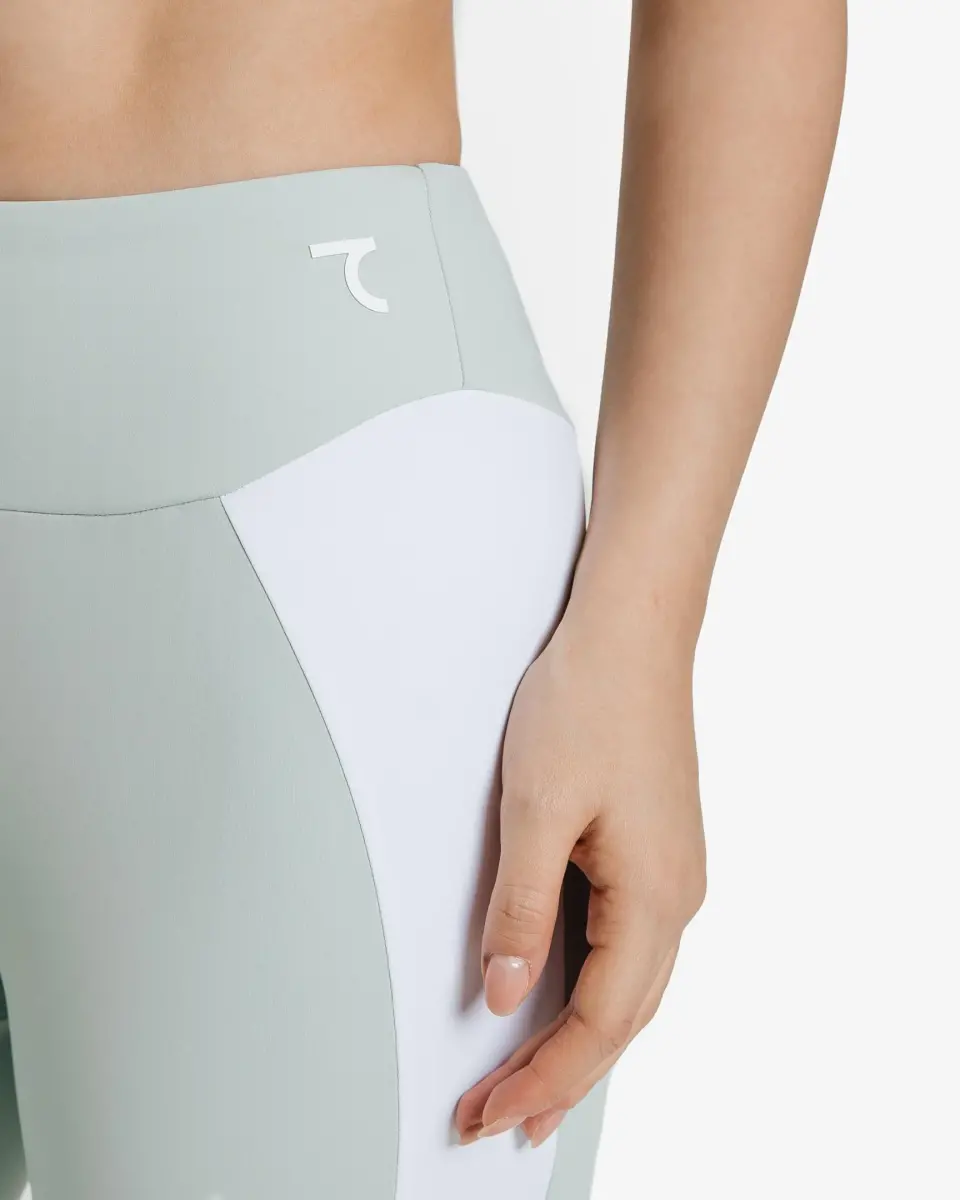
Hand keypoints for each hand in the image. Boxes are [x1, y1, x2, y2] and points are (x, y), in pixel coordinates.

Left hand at [455, 602, 706, 1146]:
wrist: (630, 631)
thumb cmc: (590, 702)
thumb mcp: (537, 810)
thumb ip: (521, 911)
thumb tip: (505, 993)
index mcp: (654, 897)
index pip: (600, 1024)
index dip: (543, 1078)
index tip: (489, 1114)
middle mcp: (677, 895)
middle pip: (622, 1018)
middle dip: (561, 1075)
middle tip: (501, 1117)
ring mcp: (673, 872)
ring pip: (629, 985)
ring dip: (578, 1037)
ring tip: (529, 1079)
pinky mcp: (655, 850)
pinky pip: (626, 943)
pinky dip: (590, 986)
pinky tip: (560, 994)